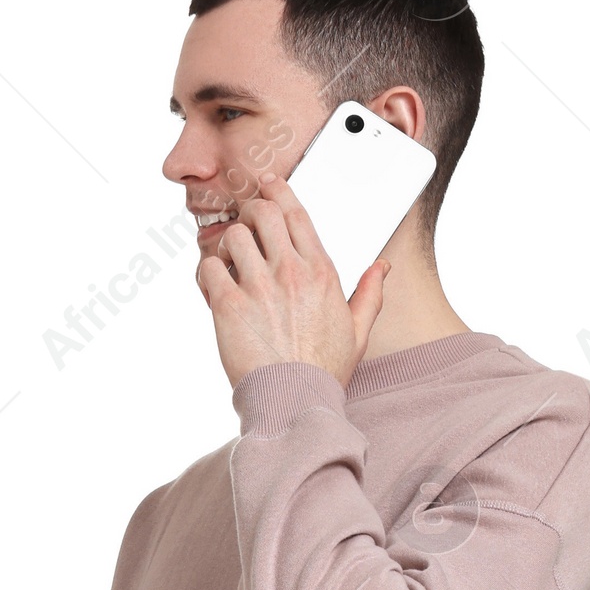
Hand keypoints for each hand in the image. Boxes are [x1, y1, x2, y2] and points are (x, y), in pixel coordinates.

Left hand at [196, 173, 389, 391]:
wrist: (294, 405)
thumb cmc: (323, 373)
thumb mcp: (358, 332)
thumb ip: (370, 294)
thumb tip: (382, 268)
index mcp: (321, 273)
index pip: (297, 213)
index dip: (279, 191)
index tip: (268, 184)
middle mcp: (290, 272)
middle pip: (263, 212)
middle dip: (250, 211)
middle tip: (246, 226)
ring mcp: (258, 287)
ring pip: (234, 234)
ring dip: (229, 242)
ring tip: (230, 261)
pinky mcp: (228, 306)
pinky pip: (209, 267)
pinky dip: (207, 272)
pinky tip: (213, 286)